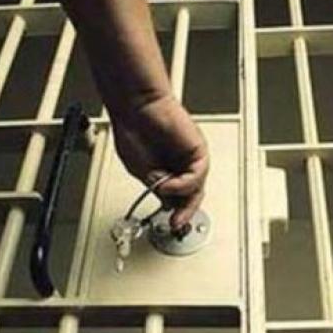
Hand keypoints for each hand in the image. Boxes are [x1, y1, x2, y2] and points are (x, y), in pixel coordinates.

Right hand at [113, 93, 208, 229]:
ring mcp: (190, 159)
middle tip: (176, 223)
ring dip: (180, 195)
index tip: (169, 225)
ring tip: (162, 189)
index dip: (176, 213)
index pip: (179, 199)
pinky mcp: (198, 151)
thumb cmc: (134, 131)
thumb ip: (157, 188)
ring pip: (196, 188)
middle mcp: (181, 166)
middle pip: (192, 196)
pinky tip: (168, 182)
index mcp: (167, 172)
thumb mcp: (142, 172)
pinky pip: (197, 176)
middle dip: (185, 212)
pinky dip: (183, 184)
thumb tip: (167, 203)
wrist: (137, 108)